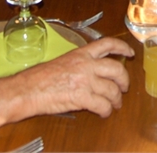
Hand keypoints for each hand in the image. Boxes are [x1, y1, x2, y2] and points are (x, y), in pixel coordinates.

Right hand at [12, 38, 133, 117]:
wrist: (27, 90)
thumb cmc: (38, 78)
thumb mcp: (62, 63)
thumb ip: (79, 65)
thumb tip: (91, 73)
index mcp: (80, 54)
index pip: (107, 44)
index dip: (122, 47)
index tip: (129, 53)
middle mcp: (86, 65)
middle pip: (117, 69)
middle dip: (125, 80)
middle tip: (124, 87)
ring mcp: (85, 80)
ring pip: (112, 90)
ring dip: (116, 100)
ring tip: (114, 104)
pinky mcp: (82, 96)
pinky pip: (103, 105)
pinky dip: (106, 111)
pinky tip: (104, 113)